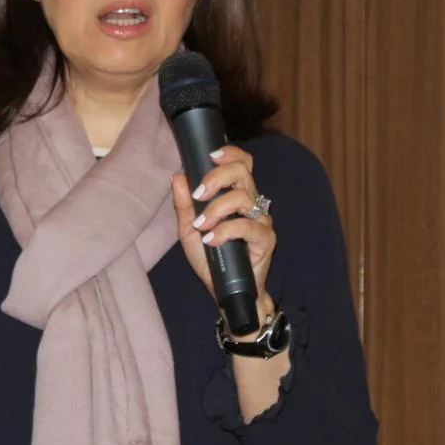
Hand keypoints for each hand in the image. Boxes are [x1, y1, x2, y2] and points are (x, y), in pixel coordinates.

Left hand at [170, 145, 275, 332]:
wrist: (224, 291)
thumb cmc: (210, 258)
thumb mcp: (189, 231)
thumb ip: (184, 205)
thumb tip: (177, 177)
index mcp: (235, 195)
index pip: (241, 163)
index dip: (230, 153)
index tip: (211, 155)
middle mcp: (251, 203)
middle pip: (243, 172)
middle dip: (217, 178)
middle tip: (200, 193)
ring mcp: (261, 220)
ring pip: (243, 197)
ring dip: (217, 208)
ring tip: (202, 224)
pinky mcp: (266, 239)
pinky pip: (247, 226)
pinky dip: (226, 231)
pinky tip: (212, 240)